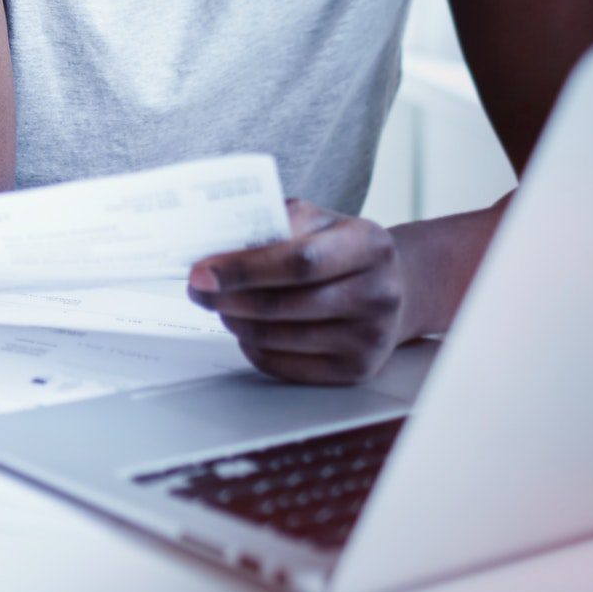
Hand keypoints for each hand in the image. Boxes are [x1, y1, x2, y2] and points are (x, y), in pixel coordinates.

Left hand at [187, 199, 412, 384]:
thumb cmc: (341, 249)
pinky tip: (246, 329)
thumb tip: (215, 246)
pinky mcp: (357, 370)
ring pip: (279, 337)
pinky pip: (285, 365)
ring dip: (235, 321)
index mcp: (369, 245)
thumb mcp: (319, 221)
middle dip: (228, 297)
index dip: (244, 268)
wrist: (395, 286)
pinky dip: (253, 347)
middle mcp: (378, 293)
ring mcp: (370, 337)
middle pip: (284, 303)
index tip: (202, 271)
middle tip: (197, 289)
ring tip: (219, 305)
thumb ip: (273, 223)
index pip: (299, 261)